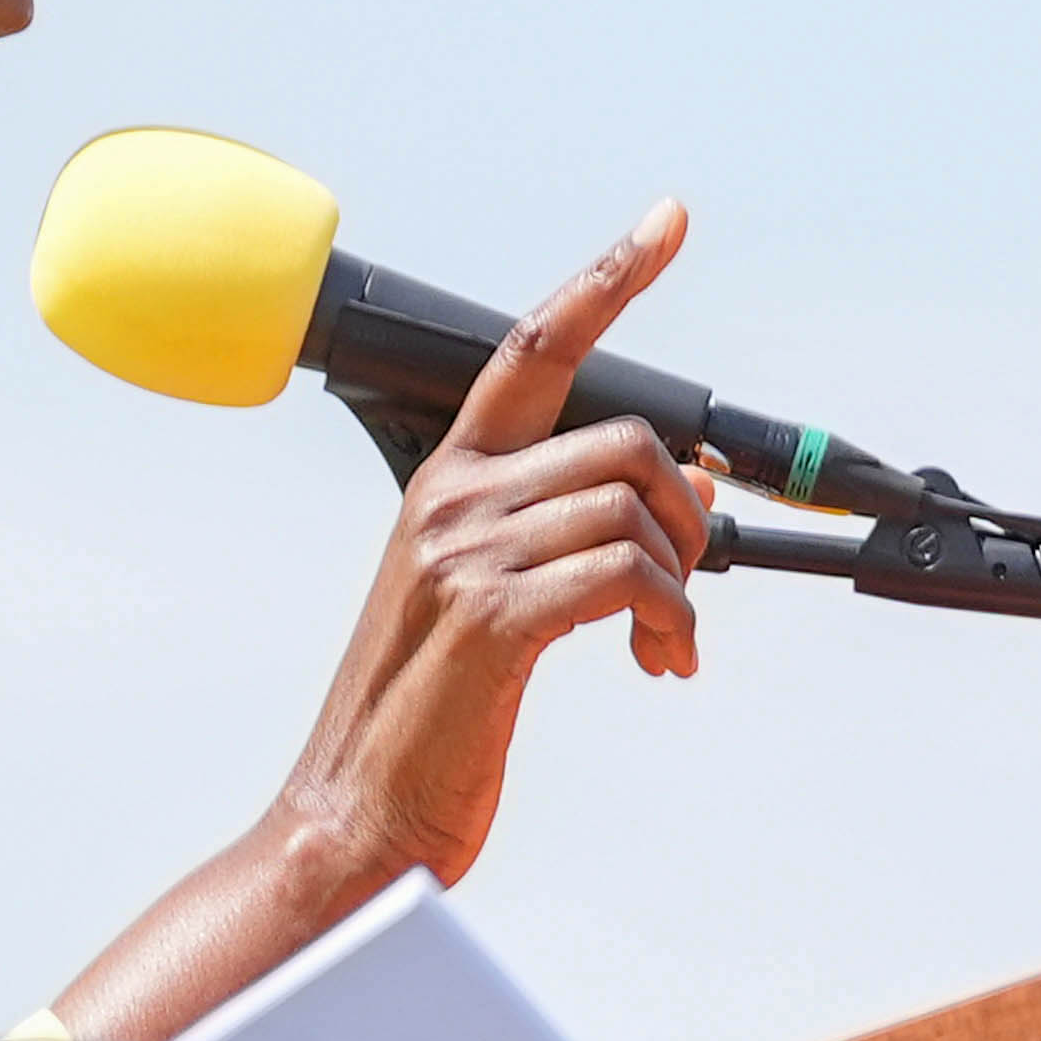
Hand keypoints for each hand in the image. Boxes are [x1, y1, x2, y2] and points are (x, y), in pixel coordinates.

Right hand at [40, 205, 717, 1040]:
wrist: (355, 820)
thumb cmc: (425, 724)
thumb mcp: (488, 607)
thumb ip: (561, 541)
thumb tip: (683, 502)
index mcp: (443, 486)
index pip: (530, 350)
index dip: (604, 277)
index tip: (665, 220)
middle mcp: (448, 502)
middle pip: (624, 439)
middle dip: (685, 512)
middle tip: (681, 590)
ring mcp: (464, 556)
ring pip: (636, 508)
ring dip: (680, 584)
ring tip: (663, 645)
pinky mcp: (492, 618)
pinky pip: (628, 575)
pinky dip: (669, 620)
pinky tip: (659, 666)